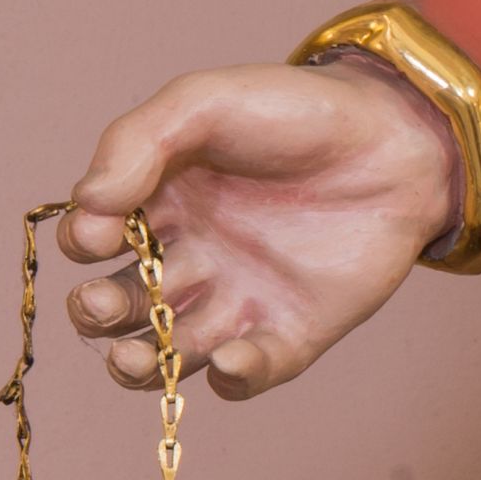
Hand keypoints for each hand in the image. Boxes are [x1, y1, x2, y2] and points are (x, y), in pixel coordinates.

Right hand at [59, 61, 465, 397]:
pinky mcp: (291, 333)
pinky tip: (228, 355)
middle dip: (97, 315)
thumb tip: (87, 203)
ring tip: (135, 359)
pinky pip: (246, 373)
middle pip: (120, 307)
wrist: (394, 140)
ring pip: (168, 353)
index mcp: (159, 201)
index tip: (101, 232)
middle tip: (102, 304)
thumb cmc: (294, 112)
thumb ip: (137, 141)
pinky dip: (229, 376)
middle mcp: (190, 257)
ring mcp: (238, 299)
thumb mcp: (204, 103)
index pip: (96, 240)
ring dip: (139, 366)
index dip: (86, 243)